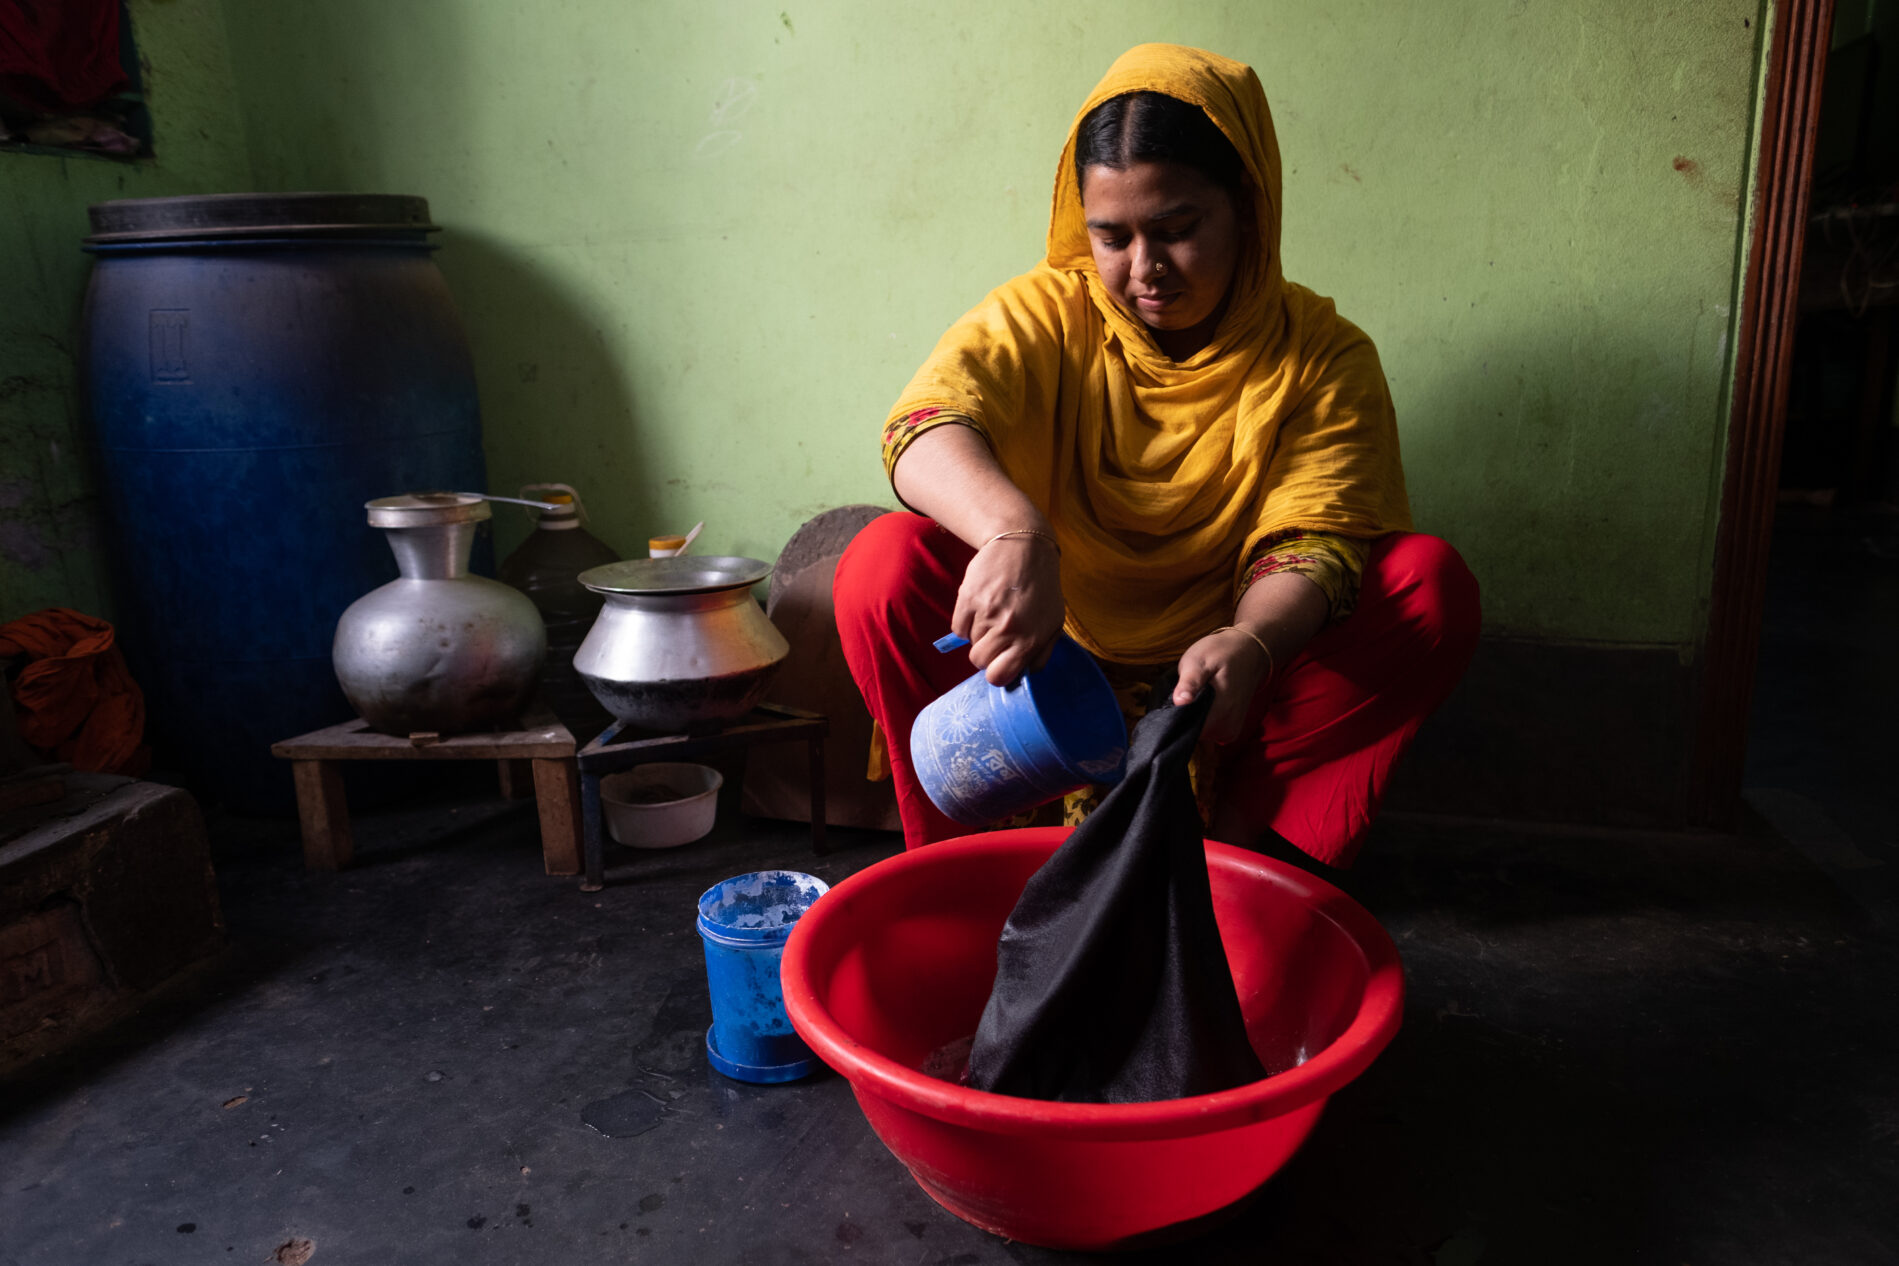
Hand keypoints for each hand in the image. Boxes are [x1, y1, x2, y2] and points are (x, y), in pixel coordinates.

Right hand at [952, 535, 1064, 684]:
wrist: (1024, 546)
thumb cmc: (1042, 588)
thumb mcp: (1054, 623)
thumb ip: (1040, 654)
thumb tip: (1023, 675)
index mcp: (1030, 639)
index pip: (999, 676)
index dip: (997, 673)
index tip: (1001, 663)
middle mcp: (1007, 628)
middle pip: (980, 662)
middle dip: (987, 654)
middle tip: (997, 637)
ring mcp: (986, 612)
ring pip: (970, 643)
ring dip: (979, 635)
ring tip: (994, 615)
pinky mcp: (968, 598)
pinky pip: (958, 627)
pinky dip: (966, 623)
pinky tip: (981, 609)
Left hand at [1172, 627, 1271, 743]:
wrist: (1250, 652)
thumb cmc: (1222, 653)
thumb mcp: (1199, 660)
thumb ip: (1190, 682)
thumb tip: (1179, 702)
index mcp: (1220, 712)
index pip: (1187, 731)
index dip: (1174, 719)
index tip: (1172, 702)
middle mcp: (1226, 728)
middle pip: (1191, 734)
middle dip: (1182, 717)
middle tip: (1185, 693)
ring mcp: (1229, 732)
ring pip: (1198, 733)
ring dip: (1192, 717)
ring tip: (1196, 695)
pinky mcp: (1230, 731)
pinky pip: (1208, 732)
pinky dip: (1201, 719)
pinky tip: (1203, 703)